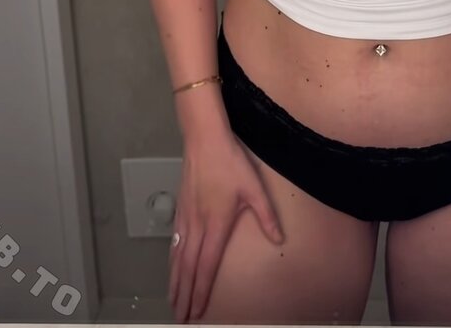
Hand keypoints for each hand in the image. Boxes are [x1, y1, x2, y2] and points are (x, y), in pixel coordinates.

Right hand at [169, 132, 283, 321]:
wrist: (204, 140)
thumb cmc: (231, 162)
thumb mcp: (254, 188)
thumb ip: (266, 216)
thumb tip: (279, 240)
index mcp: (216, 224)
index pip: (206, 265)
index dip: (200, 290)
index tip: (196, 311)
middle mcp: (197, 225)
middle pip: (187, 267)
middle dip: (183, 294)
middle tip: (180, 317)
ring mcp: (185, 217)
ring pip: (176, 255)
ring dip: (174, 280)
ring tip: (172, 300)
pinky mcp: (180, 207)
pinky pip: (173, 240)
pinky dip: (171, 259)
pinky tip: (171, 265)